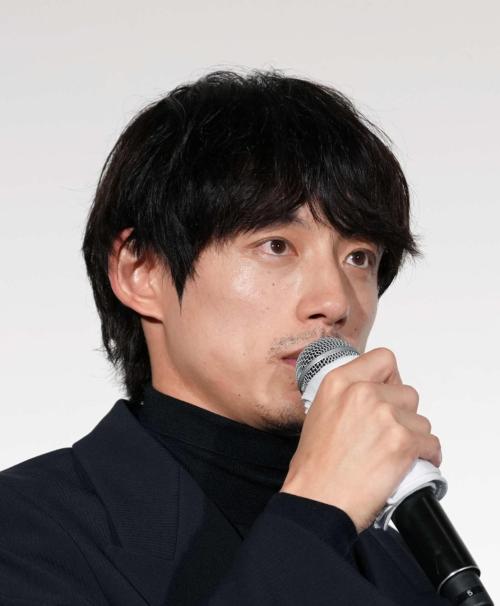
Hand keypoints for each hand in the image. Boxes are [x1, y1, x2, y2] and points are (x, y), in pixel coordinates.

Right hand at [280, 348, 441, 532]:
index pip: (383, 359)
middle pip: (407, 393)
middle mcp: (362, 393)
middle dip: (402, 415)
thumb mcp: (320, 413)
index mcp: (339, 382)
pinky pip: (431, 444)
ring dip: (412, 438)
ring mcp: (385, 416)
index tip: (389, 394)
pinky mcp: (402, 443)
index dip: (390, 379)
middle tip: (386, 435)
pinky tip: (406, 466)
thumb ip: (348, 396)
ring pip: (421, 421)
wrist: (317, 500)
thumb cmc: (315, 468)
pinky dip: (426, 457)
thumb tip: (374, 395)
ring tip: (390, 455)